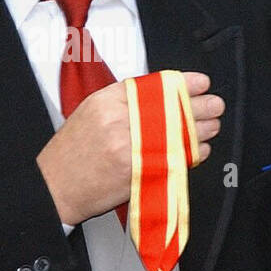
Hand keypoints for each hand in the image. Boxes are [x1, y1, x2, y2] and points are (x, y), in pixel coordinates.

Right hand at [35, 71, 223, 225]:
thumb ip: (122, 101)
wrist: (55, 188)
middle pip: (171, 108)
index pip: (153, 86)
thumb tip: (160, 94)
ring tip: (212, 126)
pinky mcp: (139, 174)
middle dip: (199, 106)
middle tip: (216, 104)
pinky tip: (199, 149)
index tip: (201, 83)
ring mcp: (130, 149)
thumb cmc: (71, 153)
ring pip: (177, 134)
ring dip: (201, 130)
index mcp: (106, 102)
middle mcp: (119, 123)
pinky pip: (174, 160)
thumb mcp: (91, 113)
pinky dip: (191, 154)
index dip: (183, 83)